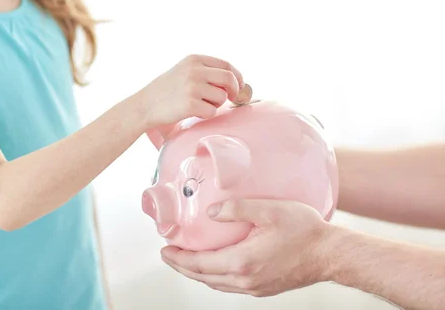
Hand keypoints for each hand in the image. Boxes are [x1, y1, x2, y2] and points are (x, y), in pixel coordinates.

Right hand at [136, 54, 245, 128]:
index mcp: (194, 59)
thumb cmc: (166, 91)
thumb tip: (234, 80)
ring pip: (221, 97)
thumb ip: (205, 71)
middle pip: (229, 79)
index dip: (237, 76)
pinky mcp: (190, 104)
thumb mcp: (183, 70)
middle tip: (233, 98)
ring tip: (199, 105)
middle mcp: (194, 70)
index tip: (239, 85)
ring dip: (215, 104)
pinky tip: (192, 112)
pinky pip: (212, 111)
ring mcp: (192, 87)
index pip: (226, 65)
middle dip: (235, 90)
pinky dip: (206, 114)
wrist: (144, 105)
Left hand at [160, 199, 333, 296]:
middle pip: (203, 277)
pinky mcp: (263, 288)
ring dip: (197, 272)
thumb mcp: (270, 210)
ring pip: (215, 284)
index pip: (199, 264)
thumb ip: (238, 208)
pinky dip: (214, 276)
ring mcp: (255, 288)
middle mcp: (245, 280)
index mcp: (242, 262)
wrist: (331, 254)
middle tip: (168, 254)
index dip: (178, 257)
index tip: (165, 249)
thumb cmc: (304, 230)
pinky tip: (213, 266)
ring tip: (185, 260)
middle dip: (182, 266)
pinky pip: (229, 285)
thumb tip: (211, 211)